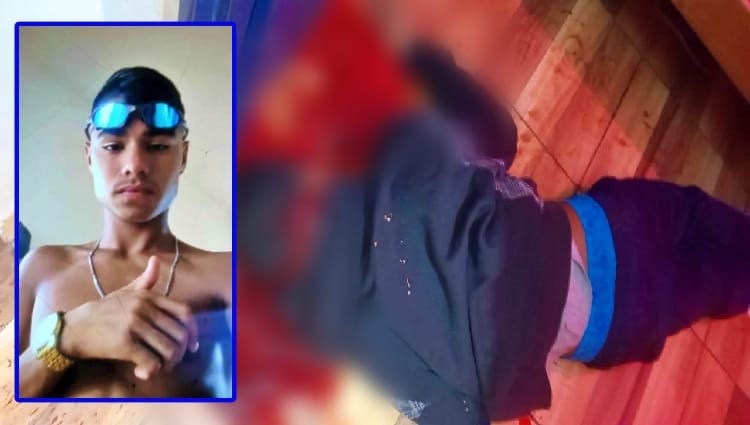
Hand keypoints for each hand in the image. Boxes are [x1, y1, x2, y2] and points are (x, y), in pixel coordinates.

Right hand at [60, 256, 198, 378]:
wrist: (72, 329)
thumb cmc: (102, 312)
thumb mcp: (125, 292)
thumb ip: (144, 280)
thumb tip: (155, 260)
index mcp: (148, 297)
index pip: (185, 312)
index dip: (193, 330)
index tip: (191, 344)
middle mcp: (144, 308)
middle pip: (180, 334)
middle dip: (180, 352)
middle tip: (171, 360)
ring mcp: (135, 325)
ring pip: (169, 350)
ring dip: (168, 364)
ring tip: (158, 366)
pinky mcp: (124, 344)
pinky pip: (152, 362)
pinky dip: (151, 371)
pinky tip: (142, 371)